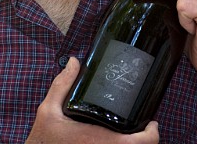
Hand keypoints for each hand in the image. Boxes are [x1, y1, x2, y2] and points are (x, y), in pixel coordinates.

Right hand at [26, 57, 158, 143]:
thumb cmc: (44, 139)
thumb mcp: (48, 110)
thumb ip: (62, 85)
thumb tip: (74, 61)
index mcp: (98, 140)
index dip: (152, 134)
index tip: (152, 122)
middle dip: (145, 139)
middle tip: (144, 123)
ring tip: (134, 131)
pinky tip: (120, 140)